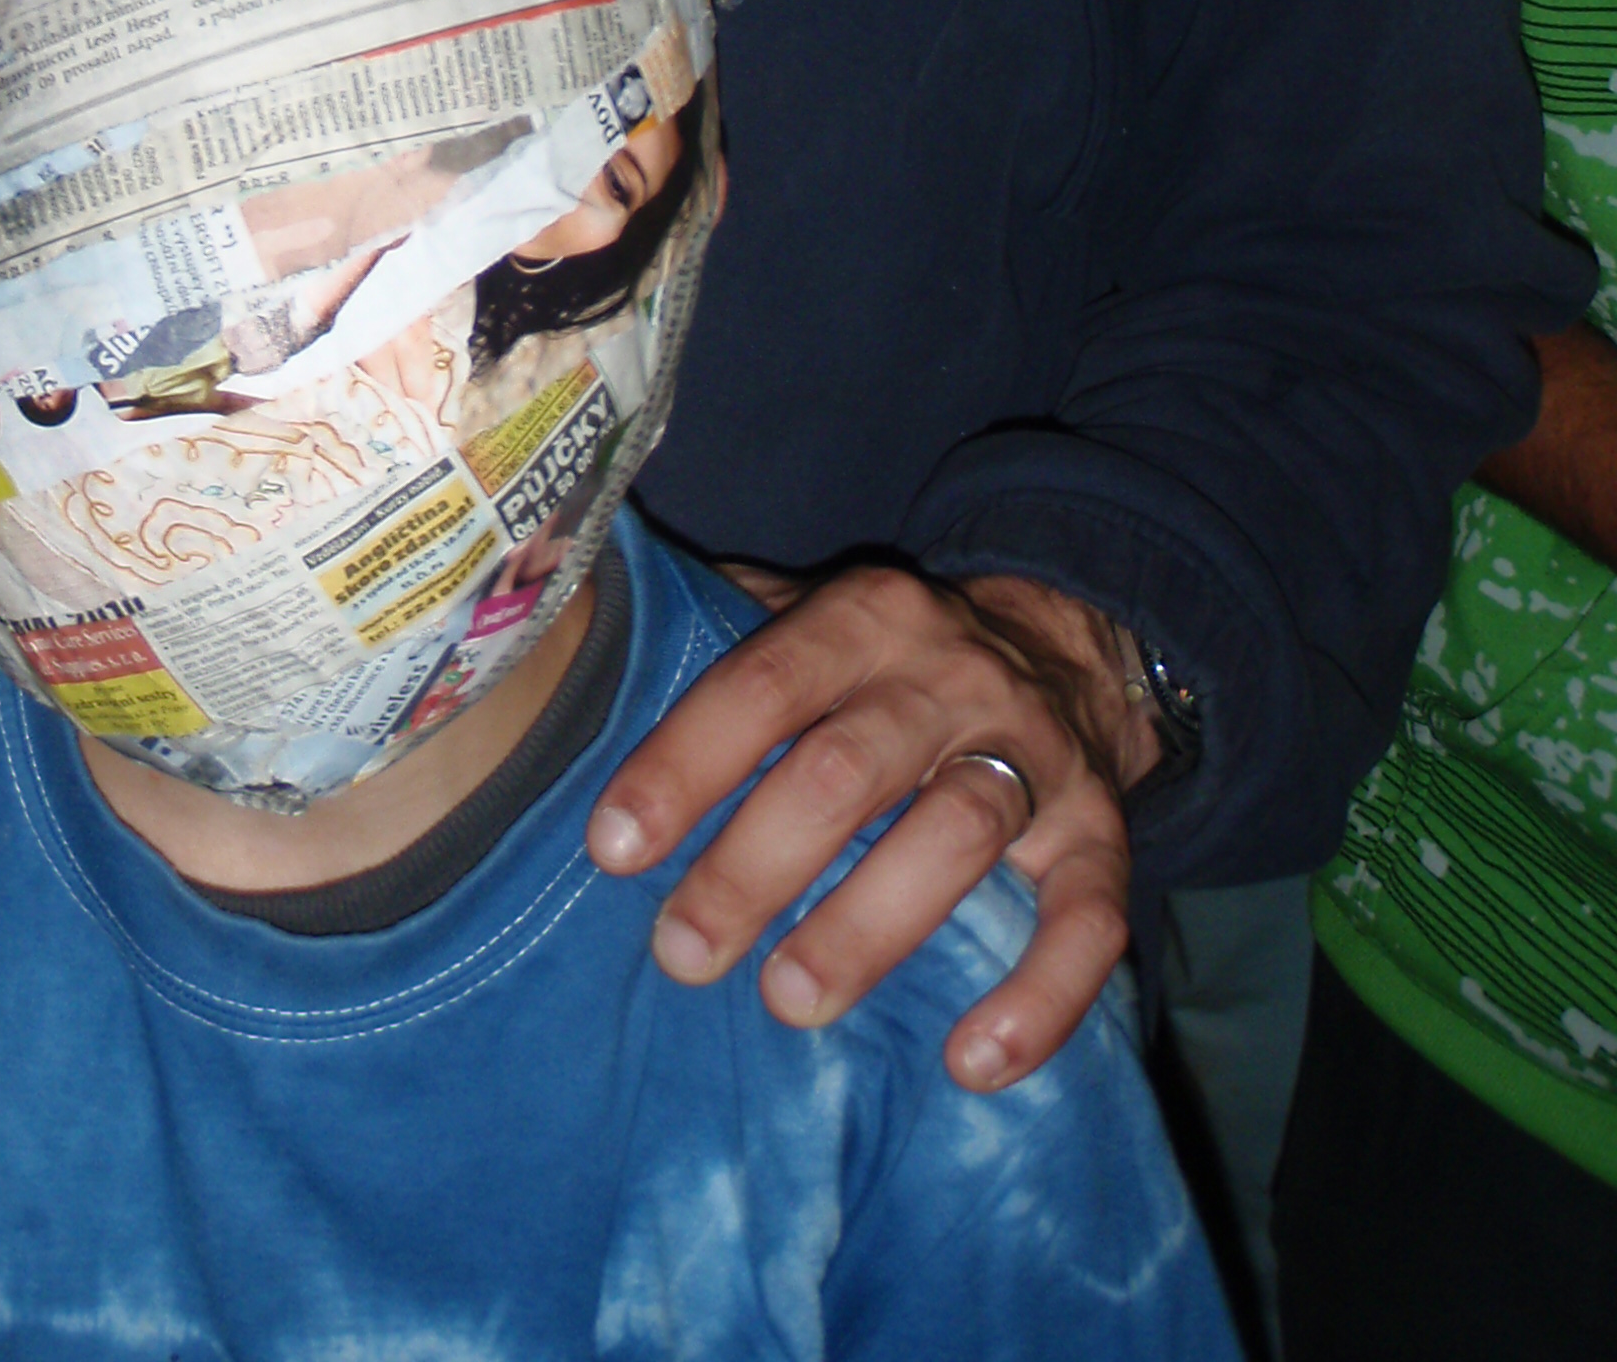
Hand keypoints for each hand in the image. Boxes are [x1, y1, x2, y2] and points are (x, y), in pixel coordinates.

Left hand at [586, 563, 1158, 1089]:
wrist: (1064, 648)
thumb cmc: (881, 663)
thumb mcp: (808, 621)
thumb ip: (715, 637)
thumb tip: (576, 675)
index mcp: (862, 618)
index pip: (763, 683)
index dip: (685, 763)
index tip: (613, 849)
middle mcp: (950, 675)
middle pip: (851, 767)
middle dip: (759, 863)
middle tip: (683, 954)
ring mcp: (1034, 753)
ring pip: (959, 832)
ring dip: (871, 924)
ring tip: (792, 1003)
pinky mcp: (1105, 835)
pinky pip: (1088, 916)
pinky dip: (1040, 994)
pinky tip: (972, 1064)